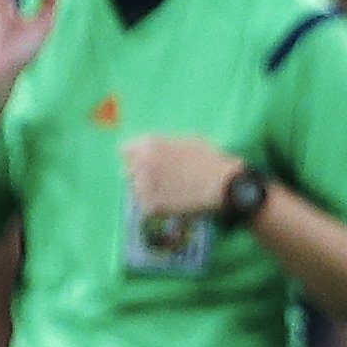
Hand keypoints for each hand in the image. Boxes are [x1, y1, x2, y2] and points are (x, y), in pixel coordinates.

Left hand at [121, 133, 238, 219]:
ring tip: (167, 192)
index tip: (144, 163)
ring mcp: (145, 185)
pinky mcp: (151, 205)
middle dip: (139, 174)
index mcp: (149, 144)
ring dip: (146, 191)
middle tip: (158, 180)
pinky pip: (145, 205)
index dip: (135, 157)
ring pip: (135, 189)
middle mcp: (142, 163)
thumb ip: (163, 144)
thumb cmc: (208, 158)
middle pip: (128, 170)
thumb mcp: (185, 140)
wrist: (222, 183)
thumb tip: (151, 149)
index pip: (124, 150)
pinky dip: (154, 206)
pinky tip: (171, 202)